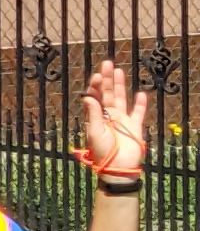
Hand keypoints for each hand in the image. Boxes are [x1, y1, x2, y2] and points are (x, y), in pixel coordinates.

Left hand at [82, 59, 150, 179]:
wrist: (118, 167)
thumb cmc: (102, 151)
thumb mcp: (94, 131)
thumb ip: (94, 113)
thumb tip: (88, 95)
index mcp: (96, 116)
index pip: (95, 97)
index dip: (96, 86)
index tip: (97, 76)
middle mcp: (108, 115)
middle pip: (107, 93)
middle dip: (107, 79)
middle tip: (107, 63)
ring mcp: (122, 120)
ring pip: (121, 98)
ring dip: (120, 85)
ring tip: (118, 71)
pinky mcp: (134, 126)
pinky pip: (138, 112)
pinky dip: (140, 104)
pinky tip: (141, 93)